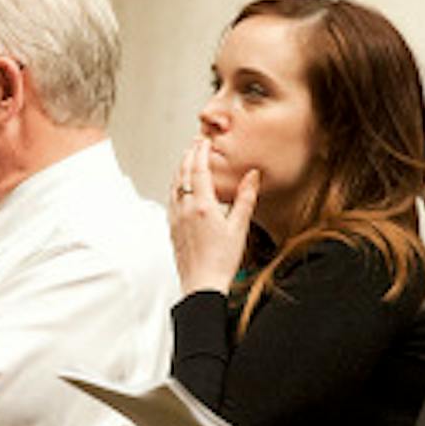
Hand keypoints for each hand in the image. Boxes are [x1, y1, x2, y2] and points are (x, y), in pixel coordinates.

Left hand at [170, 137, 257, 295]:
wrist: (201, 285)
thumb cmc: (222, 261)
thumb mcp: (239, 228)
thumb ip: (245, 198)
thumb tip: (252, 175)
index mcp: (202, 206)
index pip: (199, 169)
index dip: (201, 152)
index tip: (205, 140)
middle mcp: (185, 209)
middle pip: (184, 173)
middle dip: (189, 155)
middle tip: (195, 143)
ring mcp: (176, 218)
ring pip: (175, 185)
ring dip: (181, 168)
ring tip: (187, 158)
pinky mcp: (173, 228)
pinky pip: (172, 198)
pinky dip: (176, 185)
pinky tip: (180, 187)